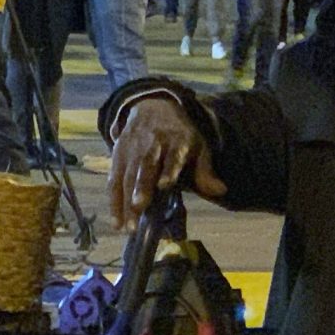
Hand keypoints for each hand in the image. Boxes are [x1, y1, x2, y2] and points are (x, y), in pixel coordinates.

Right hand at [107, 97, 225, 225]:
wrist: (151, 108)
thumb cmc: (178, 136)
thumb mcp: (197, 146)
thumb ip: (205, 171)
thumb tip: (221, 190)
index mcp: (176, 141)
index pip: (173, 155)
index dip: (168, 169)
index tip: (164, 185)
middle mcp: (152, 144)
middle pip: (145, 166)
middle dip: (141, 187)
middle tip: (139, 208)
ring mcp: (132, 150)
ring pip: (127, 176)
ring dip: (125, 201)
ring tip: (126, 226)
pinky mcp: (118, 157)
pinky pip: (114, 181)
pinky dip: (113, 202)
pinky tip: (116, 222)